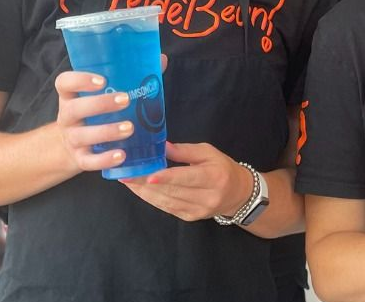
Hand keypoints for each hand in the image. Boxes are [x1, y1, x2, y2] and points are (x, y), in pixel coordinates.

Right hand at [54, 70, 134, 172]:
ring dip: (106, 131)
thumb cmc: (96, 112)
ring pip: (82, 136)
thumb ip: (131, 77)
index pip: (64, 83)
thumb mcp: (105, 94)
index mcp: (71, 96)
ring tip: (130, 128)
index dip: (79, 80)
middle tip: (125, 100)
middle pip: (74, 109)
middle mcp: (67, 116)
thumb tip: (161, 59)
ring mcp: (71, 139)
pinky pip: (89, 161)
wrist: (73, 146)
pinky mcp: (80, 159)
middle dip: (100, 104)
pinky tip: (122, 155)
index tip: (102, 80)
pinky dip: (105, 159)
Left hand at [120, 142, 252, 221]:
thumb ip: (185, 150)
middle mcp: (207, 197)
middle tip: (126, 174)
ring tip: (128, 181)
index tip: (148, 174)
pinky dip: (151, 199)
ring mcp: (197, 211)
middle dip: (146, 183)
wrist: (238, 194)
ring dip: (144, 192)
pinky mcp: (189, 218)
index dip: (167, 177)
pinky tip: (139, 190)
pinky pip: (167, 208)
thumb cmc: (222, 167)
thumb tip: (161, 147)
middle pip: (172, 191)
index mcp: (214, 177)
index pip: (187, 177)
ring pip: (166, 202)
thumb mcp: (208, 152)